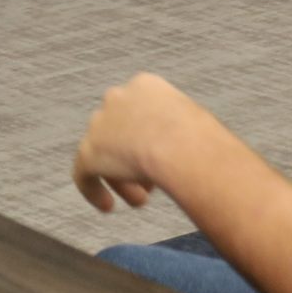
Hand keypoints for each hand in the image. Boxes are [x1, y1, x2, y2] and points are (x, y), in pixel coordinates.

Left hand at [73, 72, 210, 213]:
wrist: (184, 147)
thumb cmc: (207, 142)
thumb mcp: (200, 127)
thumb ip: (187, 135)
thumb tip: (196, 155)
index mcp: (146, 86)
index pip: (140, 112)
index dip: (150, 139)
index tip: (165, 159)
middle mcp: (117, 98)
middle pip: (120, 132)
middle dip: (135, 158)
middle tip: (153, 183)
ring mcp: (100, 123)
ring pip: (104, 153)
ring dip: (122, 178)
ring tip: (140, 200)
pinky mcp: (89, 150)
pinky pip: (84, 173)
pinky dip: (94, 190)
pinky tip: (108, 206)